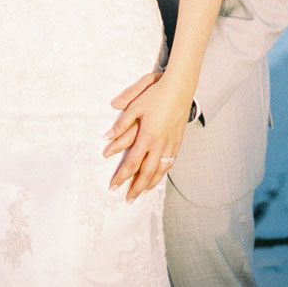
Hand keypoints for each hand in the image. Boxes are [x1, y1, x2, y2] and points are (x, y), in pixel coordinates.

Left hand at [103, 72, 190, 200]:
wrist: (179, 87)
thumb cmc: (156, 94)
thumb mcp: (135, 105)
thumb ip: (122, 123)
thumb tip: (107, 136)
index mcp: (147, 136)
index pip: (132, 163)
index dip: (122, 177)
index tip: (113, 187)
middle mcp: (159, 144)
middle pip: (147, 173)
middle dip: (136, 188)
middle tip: (128, 200)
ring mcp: (170, 143)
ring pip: (160, 171)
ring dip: (150, 184)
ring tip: (142, 193)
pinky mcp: (178, 140)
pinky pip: (170, 162)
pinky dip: (163, 173)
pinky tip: (159, 176)